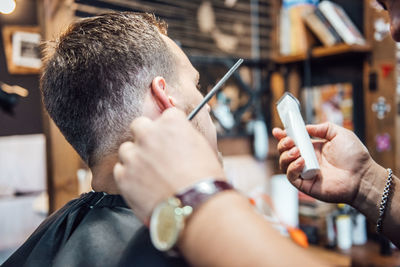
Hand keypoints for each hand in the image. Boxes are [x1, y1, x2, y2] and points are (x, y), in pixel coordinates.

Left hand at [113, 108, 224, 223]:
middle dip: (146, 136)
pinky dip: (129, 177)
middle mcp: (149, 134)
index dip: (169, 129)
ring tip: (150, 174)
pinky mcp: (123, 176)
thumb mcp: (202, 147)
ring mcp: (134, 155)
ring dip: (136, 158)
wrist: (197, 206)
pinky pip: (120, 170)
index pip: (166, 115)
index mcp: (171, 123)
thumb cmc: (205, 179)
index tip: (171, 138)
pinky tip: (143, 186)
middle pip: (139, 125)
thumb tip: (178, 137)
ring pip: (126, 149)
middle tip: (155, 152)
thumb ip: (184, 135)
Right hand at [272, 122, 374, 204]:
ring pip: (284, 164)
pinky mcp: (305, 185)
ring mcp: (305, 173)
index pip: (293, 142)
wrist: (362, 176)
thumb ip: (323, 128)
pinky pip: (291, 176)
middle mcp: (306, 160)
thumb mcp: (340, 134)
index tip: (278, 131)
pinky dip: (292, 167)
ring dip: (286, 155)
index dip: (283, 136)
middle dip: (283, 144)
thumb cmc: (355, 157)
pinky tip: (302, 161)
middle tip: (290, 140)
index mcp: (312, 149)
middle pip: (284, 152)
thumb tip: (306, 127)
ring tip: (297, 151)